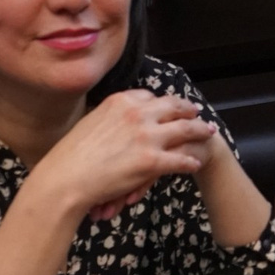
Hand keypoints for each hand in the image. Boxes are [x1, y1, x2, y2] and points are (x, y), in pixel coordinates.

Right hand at [32, 90, 217, 221]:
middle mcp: (136, 114)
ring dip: (199, 131)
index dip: (163, 102)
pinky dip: (190, 161)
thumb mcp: (90, 122)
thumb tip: (116, 118)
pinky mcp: (152, 161)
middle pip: (173, 107)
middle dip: (188, 110)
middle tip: (198, 113)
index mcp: (120, 102)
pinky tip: (195, 163)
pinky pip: (180, 159)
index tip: (170, 106)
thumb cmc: (71, 156)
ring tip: (208, 133)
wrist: (65, 178)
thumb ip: (109, 117)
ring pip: (184, 129)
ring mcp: (146, 136)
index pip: (150, 96)